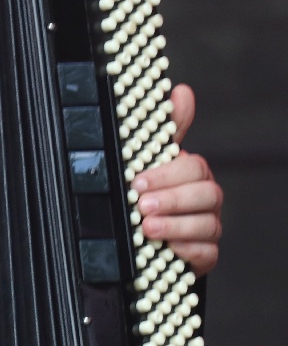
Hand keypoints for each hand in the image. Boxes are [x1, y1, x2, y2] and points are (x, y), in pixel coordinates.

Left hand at [133, 83, 221, 275]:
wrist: (144, 237)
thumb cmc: (151, 192)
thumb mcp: (151, 159)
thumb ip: (167, 129)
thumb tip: (182, 91)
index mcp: (193, 175)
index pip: (194, 167)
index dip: (167, 174)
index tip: (138, 180)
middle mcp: (205, 200)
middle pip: (206, 195)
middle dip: (172, 200)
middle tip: (142, 205)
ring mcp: (207, 227)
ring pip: (207, 225)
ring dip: (175, 225)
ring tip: (146, 227)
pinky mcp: (204, 255)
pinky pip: (207, 253)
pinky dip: (187, 249)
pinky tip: (167, 246)